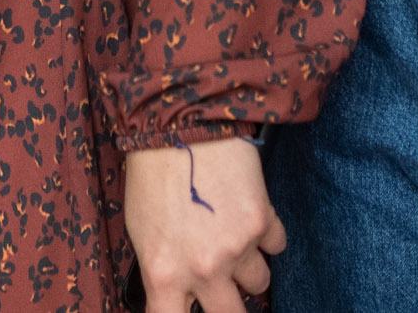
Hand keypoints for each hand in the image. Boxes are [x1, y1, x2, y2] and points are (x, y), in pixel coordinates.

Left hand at [125, 139, 284, 312]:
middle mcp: (203, 269)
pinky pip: (276, 246)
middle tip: (225, 287)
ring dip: (250, 266)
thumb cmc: (152, 173)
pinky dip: (268, 235)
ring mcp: (237, 248)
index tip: (190, 309)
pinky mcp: (263, 222)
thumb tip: (179, 292)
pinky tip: (250, 213)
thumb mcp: (140, 229)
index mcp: (164, 273)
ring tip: (234, 238)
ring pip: (259, 283)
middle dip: (229, 304)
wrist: (180, 123)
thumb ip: (163, 269)